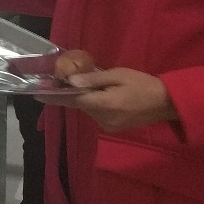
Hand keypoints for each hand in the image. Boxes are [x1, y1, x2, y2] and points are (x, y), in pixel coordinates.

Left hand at [45, 68, 179, 132]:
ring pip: (89, 110)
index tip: (36, 94)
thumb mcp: (118, 75)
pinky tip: (108, 97)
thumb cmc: (143, 84)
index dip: (54, 97)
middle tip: (76, 79)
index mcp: (104, 104)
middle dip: (76, 93)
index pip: (73, 100)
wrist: (167, 103)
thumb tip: (71, 82)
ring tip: (102, 87)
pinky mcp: (113, 128)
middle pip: (80, 104)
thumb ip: (94, 79)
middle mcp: (102, 119)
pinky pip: (98, 114)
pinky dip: (97, 105)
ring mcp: (108, 126)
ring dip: (89, 99)